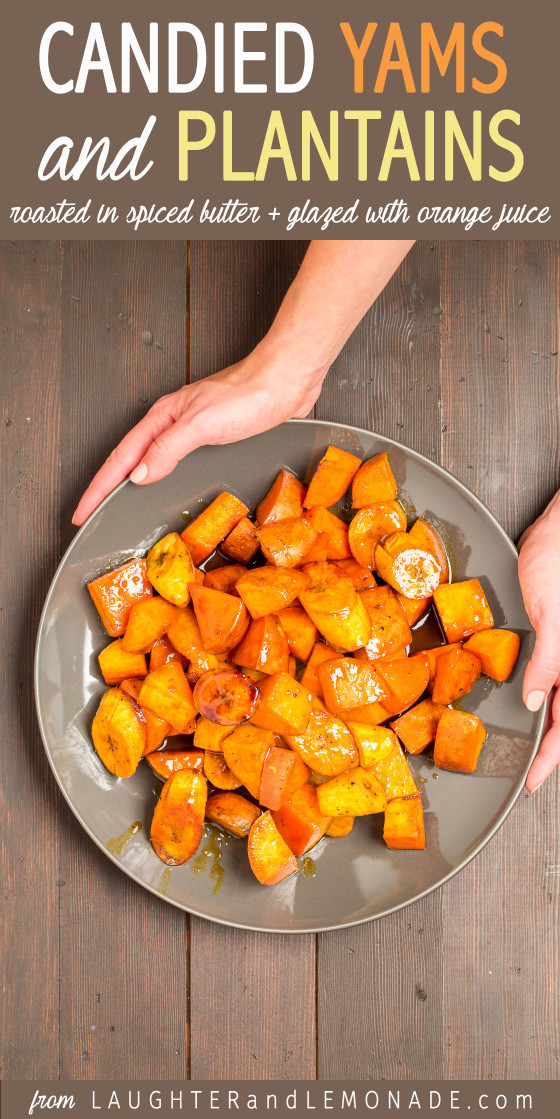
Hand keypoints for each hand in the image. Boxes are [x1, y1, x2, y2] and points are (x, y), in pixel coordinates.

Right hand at [72, 347, 325, 525]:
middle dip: (106, 487)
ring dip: (131, 482)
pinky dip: (163, 478)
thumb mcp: (201, 425)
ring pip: (151, 461)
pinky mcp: (214, 436)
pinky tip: (167, 487)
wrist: (286, 380)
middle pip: (129, 460)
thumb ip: (167, 449)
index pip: (120, 459)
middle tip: (92, 513)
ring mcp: (192, 430)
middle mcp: (173, 423)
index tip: (83, 512)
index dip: (99, 489)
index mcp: (162, 418)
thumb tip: (139, 474)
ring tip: (117, 505)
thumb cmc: (249, 394)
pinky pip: (176, 462)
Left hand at [518, 490, 559, 790]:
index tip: (534, 779)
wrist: (559, 531)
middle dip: (550, 746)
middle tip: (529, 774)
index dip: (552, 754)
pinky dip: (543, 692)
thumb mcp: (553, 616)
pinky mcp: (553, 634)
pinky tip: (532, 702)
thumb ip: (549, 662)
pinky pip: (551, 673)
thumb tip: (536, 702)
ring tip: (532, 747)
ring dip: (549, 723)